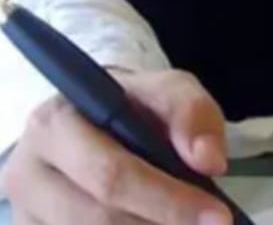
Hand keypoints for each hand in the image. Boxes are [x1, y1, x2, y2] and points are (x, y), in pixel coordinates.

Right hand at [0, 67, 231, 224]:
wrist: (92, 119)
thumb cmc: (131, 107)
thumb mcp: (167, 90)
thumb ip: (191, 113)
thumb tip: (209, 160)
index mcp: (54, 125)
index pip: (111, 174)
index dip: (167, 200)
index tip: (218, 216)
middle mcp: (26, 174)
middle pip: (96, 220)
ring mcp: (24, 216)